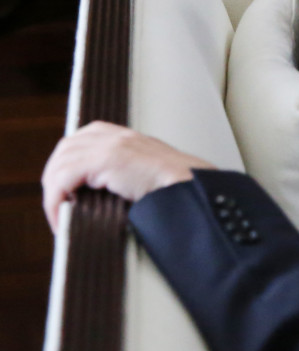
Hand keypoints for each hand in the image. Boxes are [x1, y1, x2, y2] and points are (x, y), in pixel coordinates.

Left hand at [41, 121, 207, 231]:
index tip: (66, 189)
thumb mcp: (148, 170)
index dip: (66, 164)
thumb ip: (126, 171)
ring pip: (59, 164)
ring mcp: (109, 145)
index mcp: (125, 135)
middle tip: (58, 203)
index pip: (79, 141)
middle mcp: (114, 135)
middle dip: (54, 177)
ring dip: (53, 192)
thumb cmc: (178, 187)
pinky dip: (55, 200)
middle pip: (64, 149)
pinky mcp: (105, 159)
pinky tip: (62, 216)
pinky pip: (62, 179)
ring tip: (59, 213)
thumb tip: (103, 193)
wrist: (193, 188)